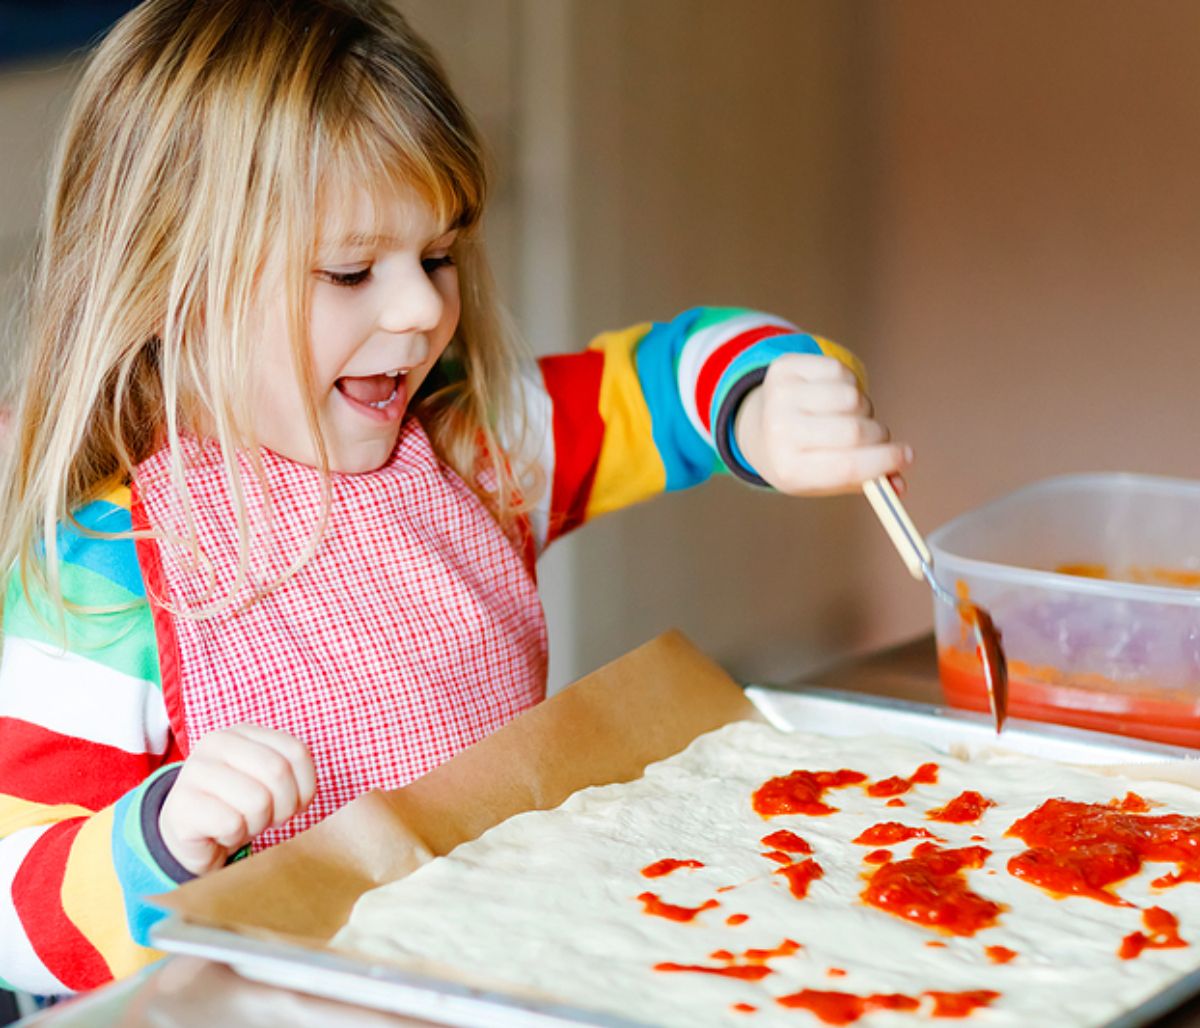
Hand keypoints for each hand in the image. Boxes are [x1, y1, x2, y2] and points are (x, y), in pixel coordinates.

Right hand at [159, 724, 316, 875]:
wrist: (188, 834)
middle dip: (284, 807)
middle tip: (268, 819)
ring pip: (258, 801)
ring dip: (257, 824)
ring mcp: (194, 771)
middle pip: (278, 772)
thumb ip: (289, 773)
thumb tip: (303, 794)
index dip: (305, 787)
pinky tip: (221, 833)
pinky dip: (234, 836)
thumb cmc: (237, 805)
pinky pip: (232, 824)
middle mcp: (216, 742)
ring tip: (242, 823)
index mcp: (242, 731)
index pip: (296, 752)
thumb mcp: (267, 782)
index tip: (294, 804)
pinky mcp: (181, 805)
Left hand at [733, 353, 911, 494]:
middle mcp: (779, 432)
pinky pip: (840, 370)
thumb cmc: (802, 457)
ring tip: (849, 416)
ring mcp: (779, 397)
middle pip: (854, 431)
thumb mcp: (825, 479)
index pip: (846, 467)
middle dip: (878, 435)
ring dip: (863, 408)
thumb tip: (899, 485)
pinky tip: (833, 396)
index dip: (884, 461)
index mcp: (788, 468)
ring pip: (852, 397)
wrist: (759, 427)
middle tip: (879, 437)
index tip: (907, 456)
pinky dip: (848, 384)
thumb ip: (864, 482)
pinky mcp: (784, 368)